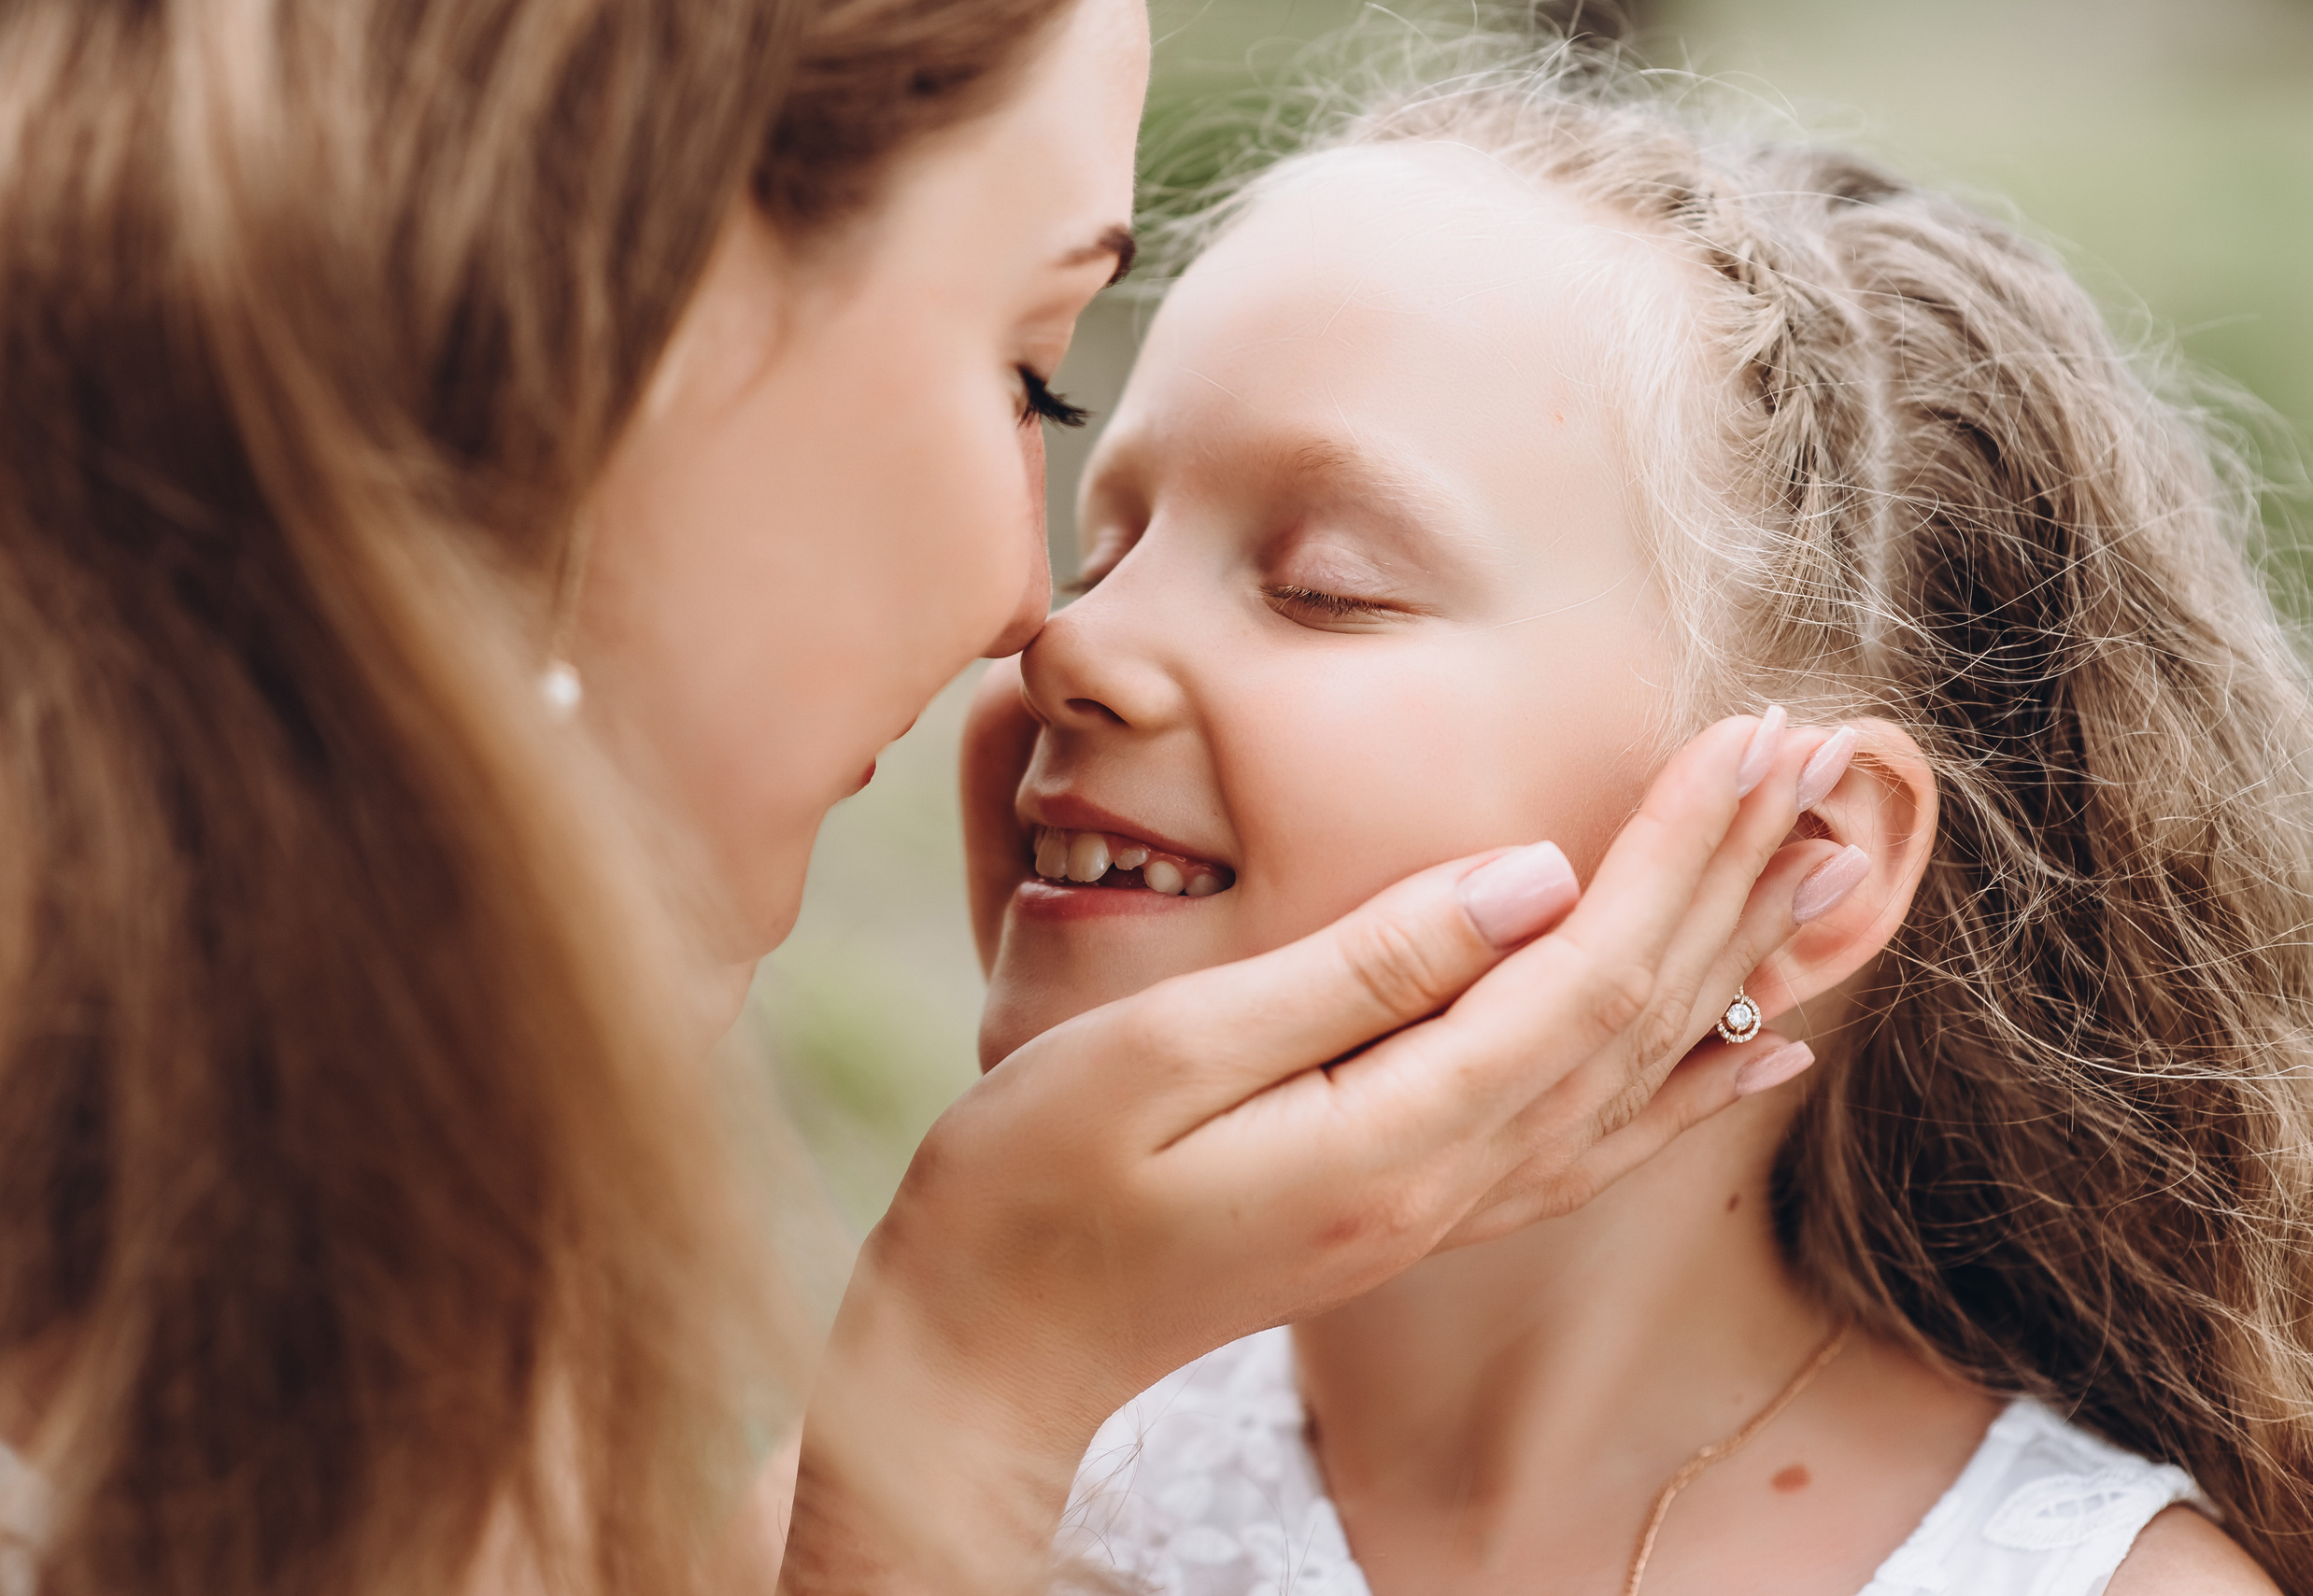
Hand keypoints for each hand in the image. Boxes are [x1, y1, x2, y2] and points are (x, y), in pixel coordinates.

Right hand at [784, 696, 1847, 1592]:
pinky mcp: (1418, 1212)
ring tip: (1821, 867)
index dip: (1677, 851)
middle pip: (1642, 1018)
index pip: (1588, 972)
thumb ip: (1358, 969)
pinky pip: (1599, 1144)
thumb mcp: (1170, 1050)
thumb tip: (1529, 878)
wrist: (988, 1346)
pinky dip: (1691, 1088)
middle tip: (1817, 754)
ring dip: (1734, 960)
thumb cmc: (1035, 1182)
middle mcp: (1451, 1185)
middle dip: (1733, 876)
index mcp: (1398, 1134)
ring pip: (1640, 1077)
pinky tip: (1754, 1050)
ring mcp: (1442, 1211)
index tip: (1748, 735)